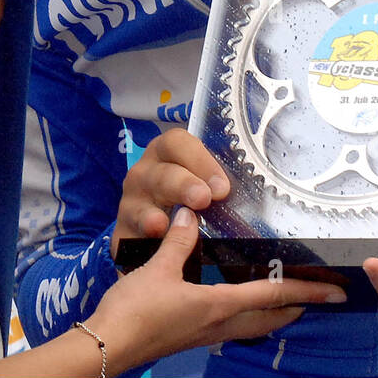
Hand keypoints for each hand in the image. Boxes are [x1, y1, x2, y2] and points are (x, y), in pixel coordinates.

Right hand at [92, 207, 346, 374]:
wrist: (108, 345)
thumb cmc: (134, 311)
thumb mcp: (157, 268)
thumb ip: (179, 240)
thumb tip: (192, 214)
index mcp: (218, 305)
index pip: (273, 296)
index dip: (307, 291)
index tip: (336, 290)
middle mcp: (219, 323)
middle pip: (271, 317)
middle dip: (298, 307)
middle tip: (319, 296)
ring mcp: (207, 333)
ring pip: (253, 325)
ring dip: (274, 313)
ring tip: (287, 299)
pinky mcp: (193, 336)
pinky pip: (233, 326)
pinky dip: (249, 315)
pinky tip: (239, 304)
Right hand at [111, 128, 229, 258]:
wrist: (151, 235)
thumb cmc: (184, 203)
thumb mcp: (200, 187)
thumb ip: (218, 186)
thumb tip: (254, 196)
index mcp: (166, 154)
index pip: (178, 142)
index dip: (200, 160)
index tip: (221, 186)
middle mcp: (145, 172)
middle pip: (163, 173)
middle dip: (184, 184)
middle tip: (204, 199)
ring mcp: (131, 201)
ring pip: (143, 201)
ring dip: (157, 212)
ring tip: (170, 222)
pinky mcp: (123, 229)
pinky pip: (131, 230)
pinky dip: (144, 232)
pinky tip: (155, 235)